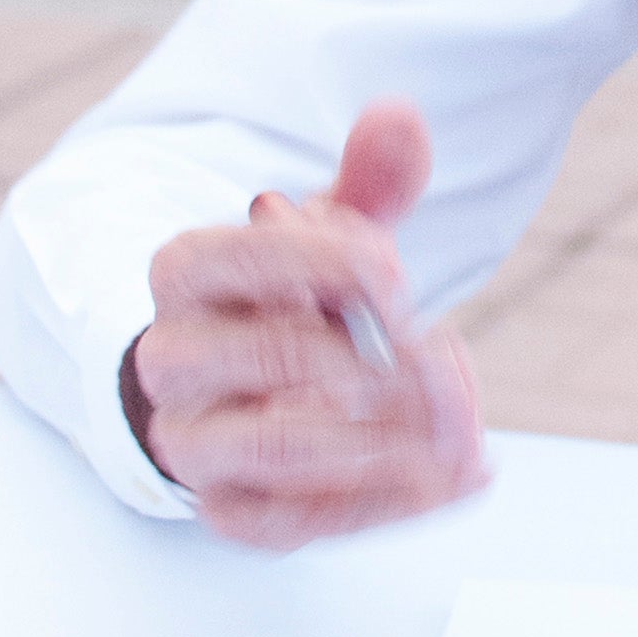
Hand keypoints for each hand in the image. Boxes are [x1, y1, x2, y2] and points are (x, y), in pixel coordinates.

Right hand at [128, 100, 489, 548]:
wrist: (245, 388)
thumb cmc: (298, 297)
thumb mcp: (332, 232)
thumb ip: (370, 180)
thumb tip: (399, 116)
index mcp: (189, 272)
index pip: (241, 258)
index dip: (335, 263)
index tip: (402, 277)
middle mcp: (174, 359)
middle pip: (270, 355)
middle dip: (379, 356)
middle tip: (447, 351)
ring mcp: (194, 440)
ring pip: (278, 444)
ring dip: (388, 435)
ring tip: (463, 424)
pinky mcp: (227, 509)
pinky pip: (290, 520)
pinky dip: (382, 502)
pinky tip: (451, 477)